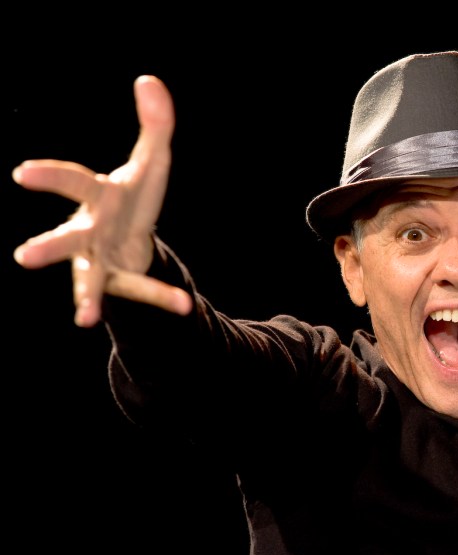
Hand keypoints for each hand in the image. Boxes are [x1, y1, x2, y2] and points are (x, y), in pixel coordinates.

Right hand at [13, 75, 191, 327]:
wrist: (130, 241)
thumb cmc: (134, 197)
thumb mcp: (151, 161)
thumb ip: (155, 125)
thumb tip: (149, 80)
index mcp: (98, 197)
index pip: (73, 183)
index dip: (50, 177)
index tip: (22, 174)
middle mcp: (91, 231)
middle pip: (69, 238)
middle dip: (49, 247)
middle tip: (22, 258)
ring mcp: (102, 261)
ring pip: (89, 279)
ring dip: (87, 296)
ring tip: (85, 319)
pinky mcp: (122, 283)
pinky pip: (142, 291)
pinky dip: (163, 298)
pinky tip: (185, 306)